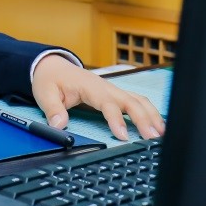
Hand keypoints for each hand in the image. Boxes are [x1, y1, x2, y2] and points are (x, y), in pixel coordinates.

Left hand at [31, 54, 165, 140]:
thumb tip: (59, 125)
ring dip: (151, 116)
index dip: (117, 119)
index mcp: (90, 86)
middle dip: (144, 119)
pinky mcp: (114, 94)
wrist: (52, 67)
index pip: (108, 103)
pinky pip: (136, 101)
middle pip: (131, 101)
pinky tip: (156, 125)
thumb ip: (52, 109)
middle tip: (153, 138)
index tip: (123, 136)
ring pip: (138, 100)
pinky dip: (148, 112)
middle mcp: (105, 87)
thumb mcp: (44, 93)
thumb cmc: (50, 79)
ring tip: (161, 134)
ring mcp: (112, 90)